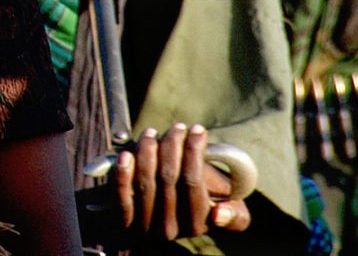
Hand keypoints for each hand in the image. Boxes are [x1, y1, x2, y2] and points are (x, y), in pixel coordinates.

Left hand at [115, 122, 250, 240]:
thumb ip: (235, 216)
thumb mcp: (229, 211)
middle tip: (177, 128)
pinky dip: (122, 174)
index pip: (193, 182)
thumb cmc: (204, 201)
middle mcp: (171, 229)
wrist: (169, 215)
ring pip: (145, 183)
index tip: (198, 129)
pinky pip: (121, 197)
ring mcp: (145, 226)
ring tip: (153, 133)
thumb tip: (219, 214)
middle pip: (168, 178)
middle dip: (172, 145)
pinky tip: (126, 154)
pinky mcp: (124, 222)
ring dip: (147, 151)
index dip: (195, 151)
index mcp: (197, 224)